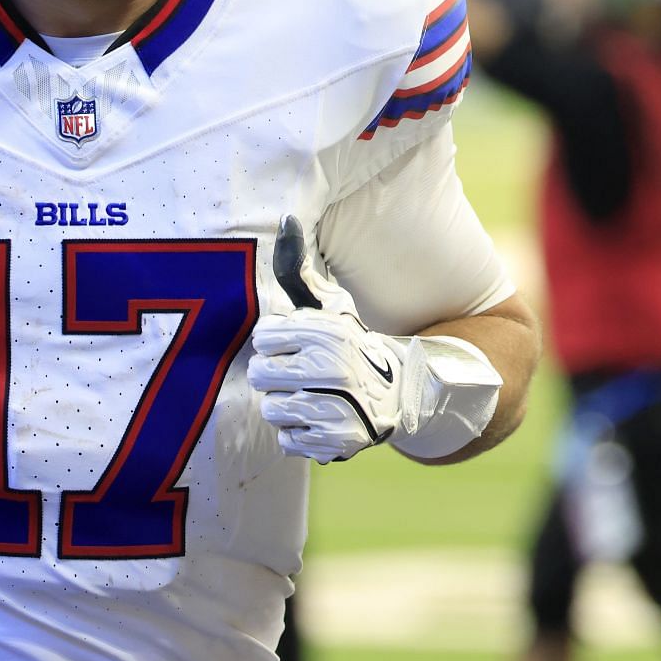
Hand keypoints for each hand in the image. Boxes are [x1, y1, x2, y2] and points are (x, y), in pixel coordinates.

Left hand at [249, 217, 409, 463]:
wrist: (400, 392)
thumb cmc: (349, 343)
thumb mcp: (329, 305)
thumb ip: (299, 270)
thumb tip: (286, 218)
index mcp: (326, 331)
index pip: (262, 338)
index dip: (275, 342)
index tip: (294, 344)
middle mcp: (332, 368)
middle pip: (260, 375)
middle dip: (275, 374)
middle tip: (299, 372)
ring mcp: (336, 407)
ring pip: (271, 409)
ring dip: (285, 404)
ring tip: (310, 395)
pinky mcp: (337, 442)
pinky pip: (288, 439)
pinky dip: (299, 433)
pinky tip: (319, 418)